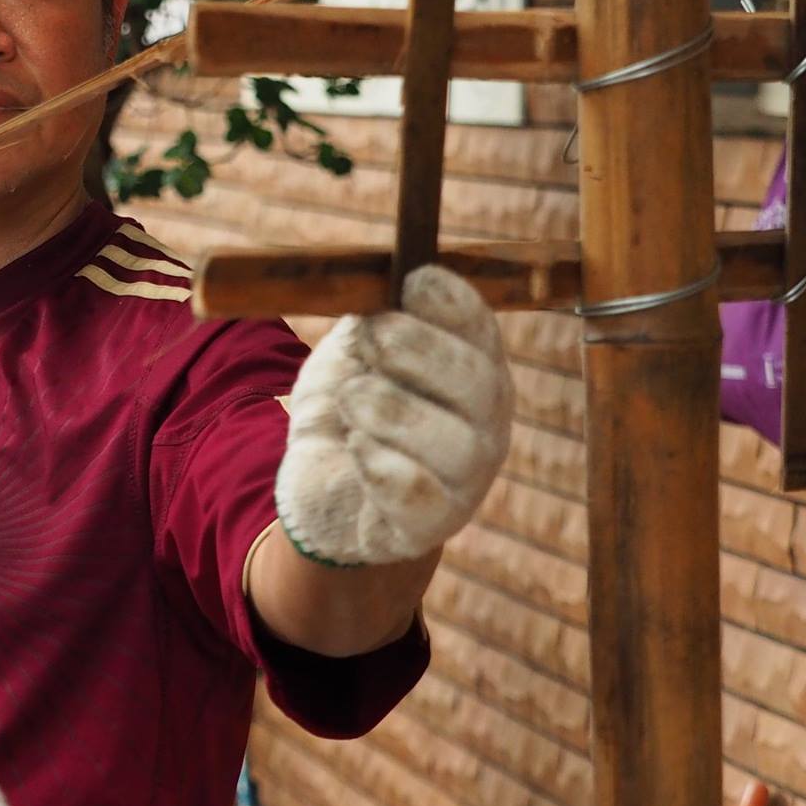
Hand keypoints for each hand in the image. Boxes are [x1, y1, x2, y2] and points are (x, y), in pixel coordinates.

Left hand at [274, 264, 510, 566]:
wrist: (321, 485)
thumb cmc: (349, 408)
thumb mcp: (354, 352)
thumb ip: (373, 322)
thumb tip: (383, 291)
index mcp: (471, 367)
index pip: (481, 330)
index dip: (453, 303)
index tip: (412, 280)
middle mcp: (484, 423)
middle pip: (478, 382)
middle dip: (419, 350)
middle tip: (372, 338)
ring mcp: (465, 479)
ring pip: (455, 443)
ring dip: (393, 410)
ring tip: (350, 399)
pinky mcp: (430, 525)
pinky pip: (420, 497)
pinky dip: (381, 465)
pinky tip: (356, 447)